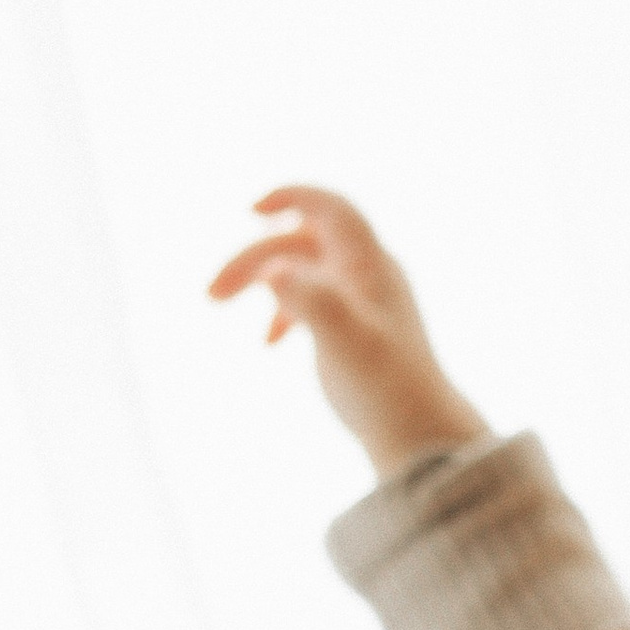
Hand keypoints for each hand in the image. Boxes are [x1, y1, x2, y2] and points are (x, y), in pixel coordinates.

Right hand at [210, 185, 486, 476]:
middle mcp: (367, 274)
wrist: (417, 433)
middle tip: (212, 295)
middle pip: (299, 240)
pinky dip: (280, 309)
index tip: (250, 210)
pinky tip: (267, 343)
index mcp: (370, 266)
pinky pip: (307, 296)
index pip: (333, 209)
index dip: (294, 196)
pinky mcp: (350, 325)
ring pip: (299, 266)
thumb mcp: (346, 345)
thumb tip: (273, 269)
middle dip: (252, 258)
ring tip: (216, 302)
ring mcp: (359, 298)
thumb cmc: (385, 389)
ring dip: (257, 277)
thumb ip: (314, 303)